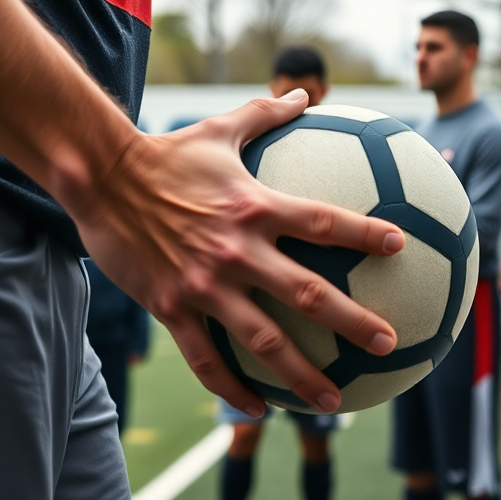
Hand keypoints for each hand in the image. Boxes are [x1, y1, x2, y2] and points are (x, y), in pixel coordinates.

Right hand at [68, 90, 404, 417]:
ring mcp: (205, 284)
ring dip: (302, 375)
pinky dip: (234, 389)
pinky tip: (261, 408)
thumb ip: (265, 113)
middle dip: (353, 322)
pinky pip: (207, 360)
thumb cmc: (165, 153)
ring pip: (263, 341)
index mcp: (256, 208)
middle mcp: (237, 250)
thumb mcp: (218, 129)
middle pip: (308, 293)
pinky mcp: (173, 307)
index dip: (365, 234)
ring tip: (335, 404)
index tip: (401, 247)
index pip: (324, 222)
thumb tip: (300, 91)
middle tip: (389, 343)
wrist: (99, 179)